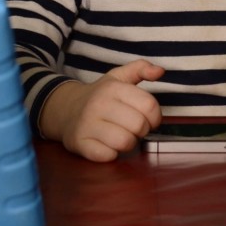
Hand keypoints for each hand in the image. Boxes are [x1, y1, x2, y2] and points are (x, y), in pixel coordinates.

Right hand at [39, 59, 164, 161]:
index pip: (149, 105)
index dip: (155, 117)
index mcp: (112, 88)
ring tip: (120, 136)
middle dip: (140, 131)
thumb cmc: (99, 96)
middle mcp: (98, 104)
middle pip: (139, 125)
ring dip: (128, 143)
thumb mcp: (118, 77)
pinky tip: (107, 145)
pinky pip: (108, 156)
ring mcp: (87, 124)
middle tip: (131, 128)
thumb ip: (141, 69)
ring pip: (125, 142)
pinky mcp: (80, 143)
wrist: (65, 109)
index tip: (148, 119)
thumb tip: (160, 71)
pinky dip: (112, 154)